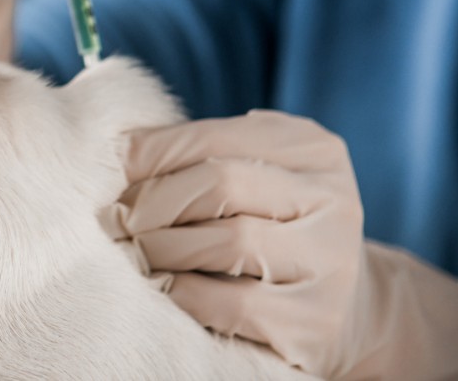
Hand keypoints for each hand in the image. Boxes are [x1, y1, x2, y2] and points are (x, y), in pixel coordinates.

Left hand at [103, 110, 457, 378]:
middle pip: (220, 182)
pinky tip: (163, 287)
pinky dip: (183, 292)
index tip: (113, 172)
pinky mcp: (317, 320)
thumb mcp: (252, 176)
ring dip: (162, 247)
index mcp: (312, 149)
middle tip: (115, 220)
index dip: (150, 153)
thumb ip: (201, 155)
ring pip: (228, 240)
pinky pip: (232, 302)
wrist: (345, 310)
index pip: (212, 136)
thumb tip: (122, 152)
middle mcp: (334, 199)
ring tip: (135, 253)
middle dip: (152, 201)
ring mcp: (332, 261)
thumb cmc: (271, 228)